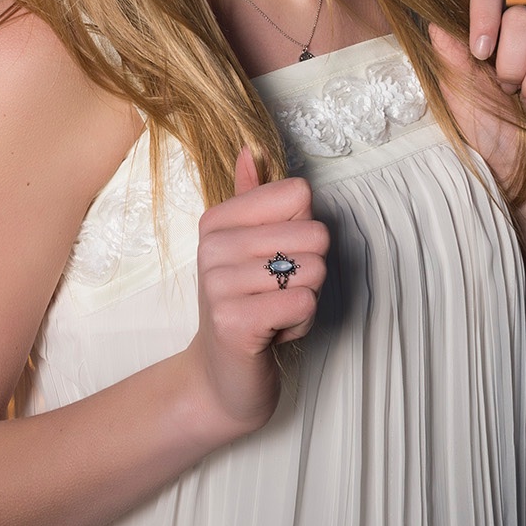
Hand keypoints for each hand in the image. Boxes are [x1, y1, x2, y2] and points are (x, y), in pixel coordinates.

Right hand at [184, 146, 329, 441]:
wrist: (221, 375)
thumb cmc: (245, 305)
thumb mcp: (247, 248)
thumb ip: (251, 199)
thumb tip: (249, 149)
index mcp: (217, 220)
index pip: (299, 195)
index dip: (304, 231)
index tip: (276, 259)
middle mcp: (212, 247)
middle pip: (314, 234)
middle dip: (311, 271)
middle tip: (278, 293)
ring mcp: (218, 284)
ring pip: (312, 271)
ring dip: (305, 301)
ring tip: (274, 313)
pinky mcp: (234, 321)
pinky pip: (302, 302)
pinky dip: (301, 323)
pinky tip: (275, 332)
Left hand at [427, 0, 525, 218]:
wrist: (518, 186)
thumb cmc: (484, 142)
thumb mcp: (457, 96)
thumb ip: (448, 54)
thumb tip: (435, 15)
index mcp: (489, 35)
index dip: (485, 8)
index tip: (479, 52)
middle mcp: (524, 39)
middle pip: (522, 14)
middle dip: (511, 62)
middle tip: (507, 93)